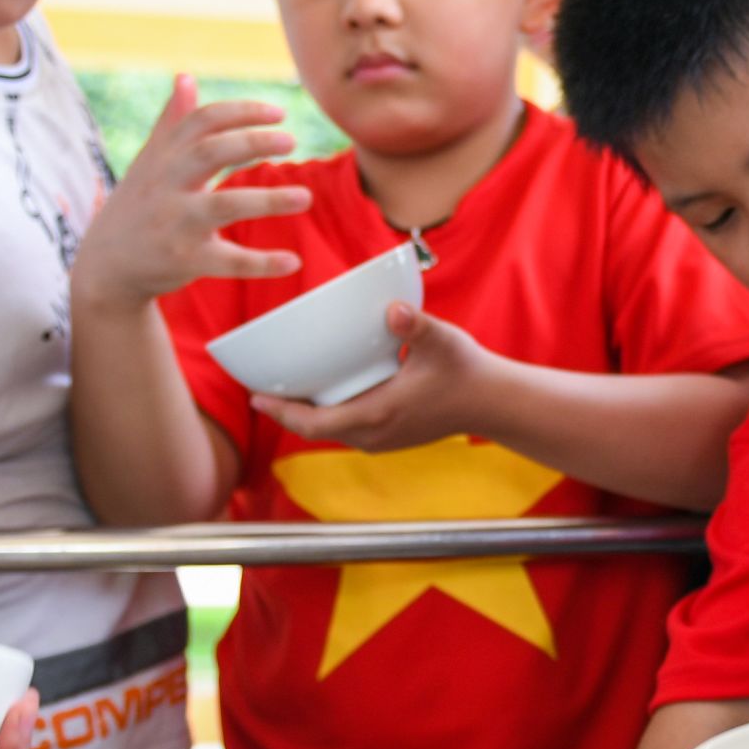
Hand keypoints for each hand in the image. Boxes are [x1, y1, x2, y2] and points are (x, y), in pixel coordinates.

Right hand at [72, 74, 306, 309]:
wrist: (106, 267)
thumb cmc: (138, 206)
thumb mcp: (150, 163)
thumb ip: (172, 122)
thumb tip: (186, 77)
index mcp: (164, 158)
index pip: (202, 121)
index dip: (241, 112)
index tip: (279, 113)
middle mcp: (167, 185)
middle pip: (210, 153)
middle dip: (252, 142)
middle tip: (291, 141)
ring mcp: (175, 223)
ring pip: (225, 206)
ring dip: (268, 200)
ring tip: (305, 197)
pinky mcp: (184, 260)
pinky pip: (228, 261)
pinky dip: (262, 262)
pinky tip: (293, 260)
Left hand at [254, 304, 490, 451]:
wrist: (493, 402)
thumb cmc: (467, 371)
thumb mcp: (443, 342)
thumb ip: (416, 325)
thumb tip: (393, 308)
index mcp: (378, 415)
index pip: (315, 424)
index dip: (281, 412)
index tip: (255, 396)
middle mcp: (374, 435)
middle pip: (314, 430)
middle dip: (286, 411)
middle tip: (260, 387)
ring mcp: (382, 440)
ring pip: (330, 432)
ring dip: (305, 415)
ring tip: (284, 391)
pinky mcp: (390, 437)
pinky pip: (346, 430)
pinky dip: (327, 415)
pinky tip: (322, 396)